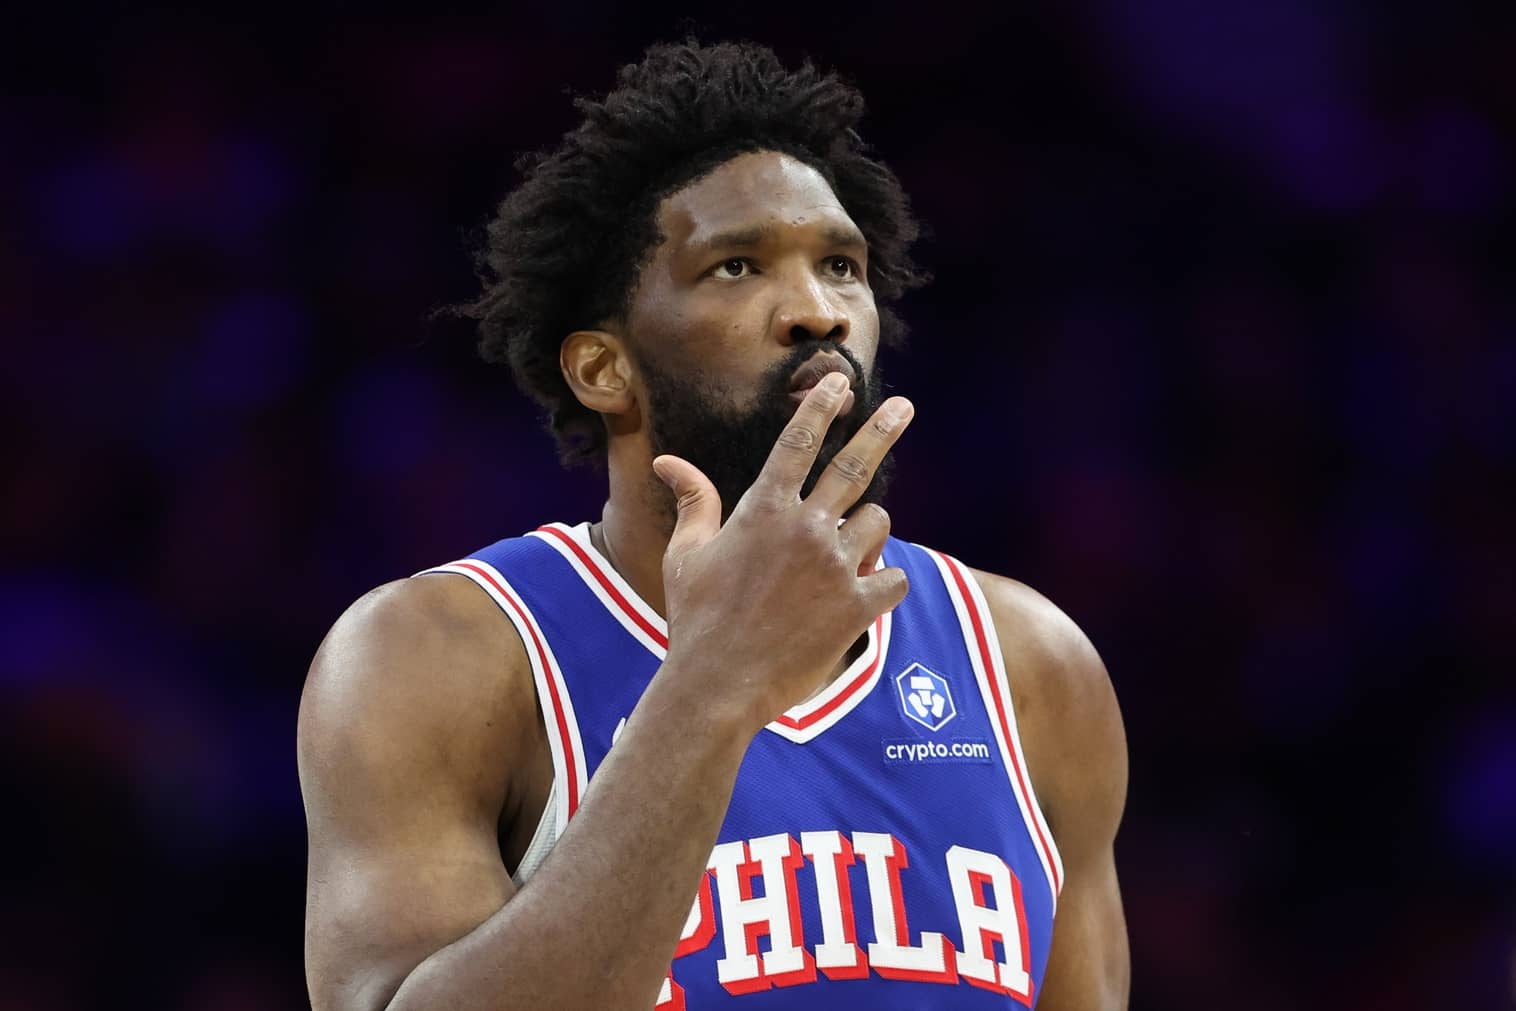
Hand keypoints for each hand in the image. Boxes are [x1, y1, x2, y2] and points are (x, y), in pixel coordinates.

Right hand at [651, 372, 914, 731]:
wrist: (717, 686)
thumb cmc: (695, 620)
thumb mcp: (686, 555)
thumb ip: (693, 502)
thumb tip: (669, 462)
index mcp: (762, 511)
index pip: (798, 442)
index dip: (820, 406)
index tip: (837, 382)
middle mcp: (805, 530)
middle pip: (855, 466)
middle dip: (882, 429)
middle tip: (904, 407)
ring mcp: (835, 567)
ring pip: (877, 524)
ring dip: (867, 532)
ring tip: (845, 555)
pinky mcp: (857, 607)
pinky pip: (893, 577)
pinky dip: (884, 581)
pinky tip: (864, 593)